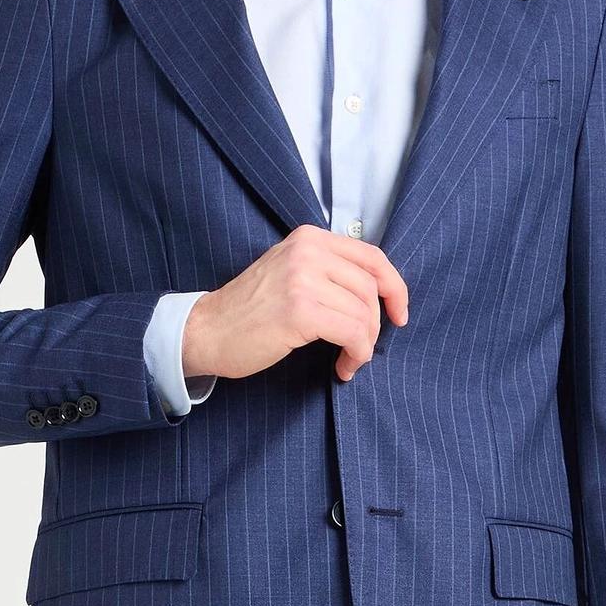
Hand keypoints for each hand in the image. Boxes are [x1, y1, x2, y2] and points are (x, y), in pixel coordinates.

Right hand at [181, 223, 408, 382]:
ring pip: (364, 313)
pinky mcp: (300, 310)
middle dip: (374, 325)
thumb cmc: (248, 311)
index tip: (399, 313)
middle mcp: (308, 251)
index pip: (373, 257)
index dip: (395, 287)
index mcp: (308, 238)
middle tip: (360, 348)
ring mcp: (303, 279)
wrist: (206, 331)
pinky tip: (342, 367)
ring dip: (364, 345)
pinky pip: (352, 333)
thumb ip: (327, 270)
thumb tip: (376, 293)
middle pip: (371, 288)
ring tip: (348, 360)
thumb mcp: (289, 272)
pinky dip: (356, 355)